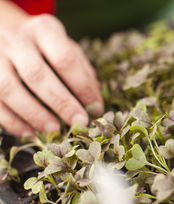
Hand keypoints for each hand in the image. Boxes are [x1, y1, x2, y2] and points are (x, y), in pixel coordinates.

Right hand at [0, 14, 102, 136]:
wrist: (4, 32)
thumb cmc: (45, 47)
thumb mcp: (67, 50)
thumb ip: (83, 73)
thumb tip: (94, 104)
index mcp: (44, 30)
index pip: (65, 59)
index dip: (82, 87)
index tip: (95, 109)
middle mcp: (16, 39)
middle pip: (37, 75)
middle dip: (61, 103)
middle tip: (79, 122)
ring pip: (9, 88)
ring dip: (34, 114)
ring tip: (54, 130)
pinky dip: (12, 122)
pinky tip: (29, 134)